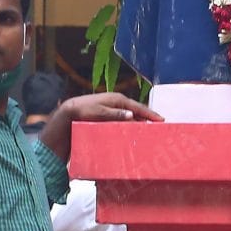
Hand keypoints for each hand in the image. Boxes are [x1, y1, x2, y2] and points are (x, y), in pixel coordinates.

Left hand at [40, 92, 163, 160]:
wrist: (69, 112)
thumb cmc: (83, 111)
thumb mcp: (99, 113)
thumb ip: (115, 114)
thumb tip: (132, 115)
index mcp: (118, 99)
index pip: (138, 107)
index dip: (150, 114)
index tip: (161, 120)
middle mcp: (117, 102)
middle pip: (137, 111)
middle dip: (148, 118)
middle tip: (159, 127)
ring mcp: (114, 108)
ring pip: (131, 115)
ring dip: (140, 122)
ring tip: (149, 131)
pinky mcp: (109, 114)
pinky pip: (124, 119)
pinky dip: (131, 124)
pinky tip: (133, 131)